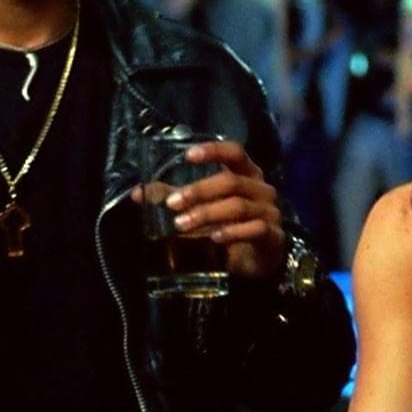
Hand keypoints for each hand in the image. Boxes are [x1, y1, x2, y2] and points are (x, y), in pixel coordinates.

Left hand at [160, 140, 284, 279]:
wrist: (259, 260)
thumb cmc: (230, 226)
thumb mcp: (202, 208)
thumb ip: (176, 197)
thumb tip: (138, 193)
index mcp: (246, 174)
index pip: (235, 152)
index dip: (213, 150)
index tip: (188, 156)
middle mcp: (261, 188)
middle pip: (230, 181)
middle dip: (198, 191)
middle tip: (172, 204)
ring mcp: (270, 212)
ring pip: (238, 206)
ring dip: (207, 214)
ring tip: (181, 225)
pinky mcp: (273, 236)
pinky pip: (254, 230)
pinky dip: (232, 233)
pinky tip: (213, 238)